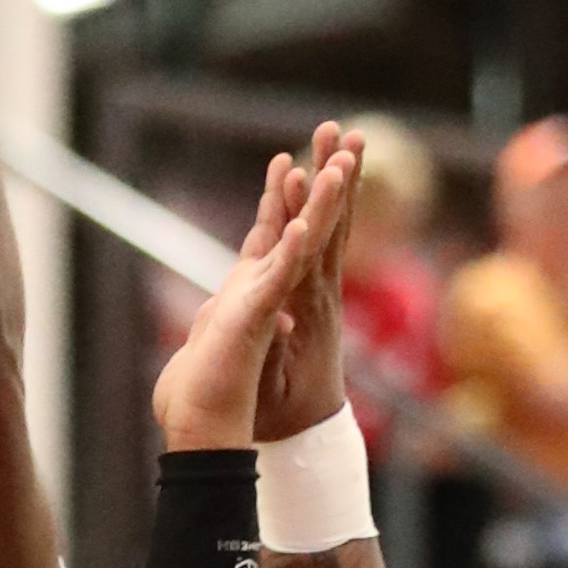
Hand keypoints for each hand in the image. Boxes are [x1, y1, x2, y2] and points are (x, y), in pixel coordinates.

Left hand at [154, 146, 357, 451]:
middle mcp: (294, 293)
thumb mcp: (236, 344)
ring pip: (315, 241)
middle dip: (328, 176)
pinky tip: (303, 219)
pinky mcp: (277, 318)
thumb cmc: (227, 396)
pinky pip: (293, 276)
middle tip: (339, 131)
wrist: (227, 435)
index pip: (292, 234)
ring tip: (341, 157)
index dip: (296, 197)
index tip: (300, 158)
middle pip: (314, 223)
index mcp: (278, 293)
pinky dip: (299, 246)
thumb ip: (246, 319)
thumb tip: (258, 310)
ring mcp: (291, 304)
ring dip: (327, 198)